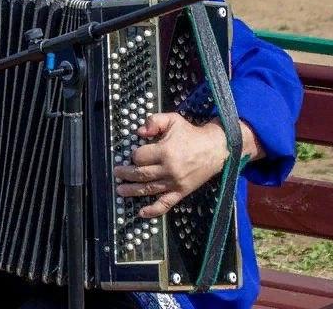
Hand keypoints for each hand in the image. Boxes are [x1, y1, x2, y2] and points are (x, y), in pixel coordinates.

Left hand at [113, 113, 229, 218]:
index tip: (135, 153)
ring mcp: (175, 182)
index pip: (140, 157)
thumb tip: (139, 132)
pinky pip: (166, 203)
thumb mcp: (172, 120)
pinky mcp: (181, 192)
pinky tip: (141, 212)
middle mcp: (169, 169)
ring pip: (149, 189)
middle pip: (141, 174)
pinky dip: (153, 210)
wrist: (216, 148)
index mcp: (165, 151)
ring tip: (120, 190)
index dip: (134, 155)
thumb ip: (154, 121)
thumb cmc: (191, 133)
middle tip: (116, 173)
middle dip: (126, 174)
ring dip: (132, 191)